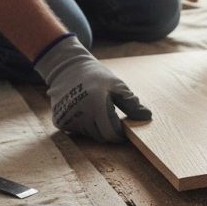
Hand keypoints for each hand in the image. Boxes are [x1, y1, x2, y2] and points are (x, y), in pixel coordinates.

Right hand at [34, 35, 151, 142]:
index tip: (124, 128)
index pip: (112, 132)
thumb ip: (131, 103)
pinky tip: (83, 110)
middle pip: (101, 137)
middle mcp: (80, 114)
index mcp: (96, 104)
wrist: (68, 68)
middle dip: (109, 130)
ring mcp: (68, 119)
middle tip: (110, 116)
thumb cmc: (97, 76)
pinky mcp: (59, 121)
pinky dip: (84, 125)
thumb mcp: (117, 86)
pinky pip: (78, 131)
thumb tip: (147, 117)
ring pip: (90, 135)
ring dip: (96, 127)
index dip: (120, 134)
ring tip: (96, 109)